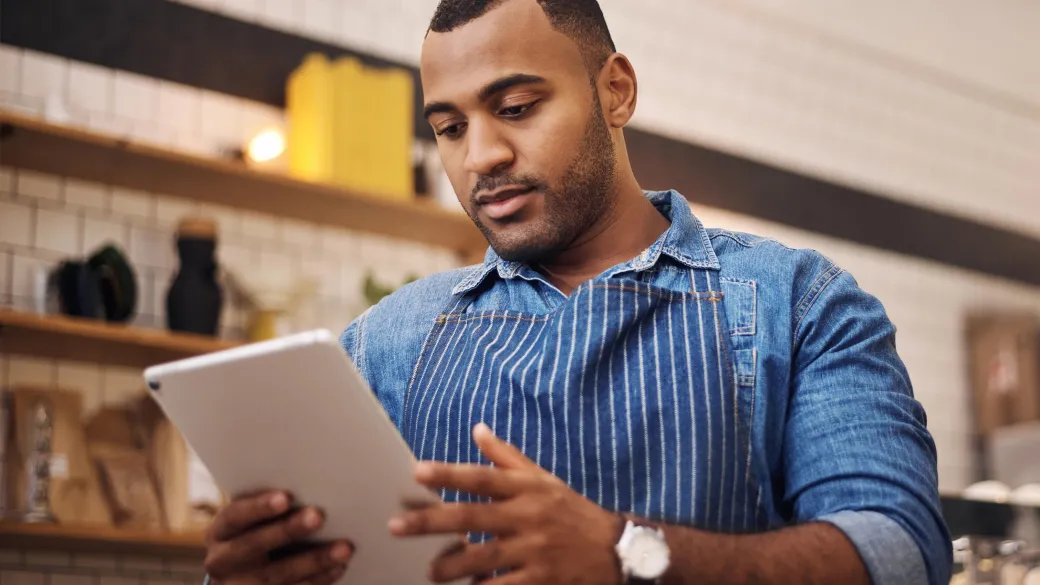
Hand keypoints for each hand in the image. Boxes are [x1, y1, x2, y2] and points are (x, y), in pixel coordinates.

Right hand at [203, 491, 353, 584]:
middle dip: (288, 531)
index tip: (286, 497)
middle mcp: (224, 560)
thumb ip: (270, 506)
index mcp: (221, 531)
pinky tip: (338, 567)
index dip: (259, 507)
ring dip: (314, 561)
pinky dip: (318, 579)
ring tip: (344, 548)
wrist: (237, 574)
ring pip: (278, 576)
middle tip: (318, 516)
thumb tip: (311, 482)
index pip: (235, 516)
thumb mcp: (249, 519)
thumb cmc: (254, 530)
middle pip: (255, 546)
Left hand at [389, 424, 622, 584]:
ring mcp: (535, 550)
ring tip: (430, 571)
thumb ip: (507, 457)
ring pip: (484, 558)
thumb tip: (477, 429)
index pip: (482, 477)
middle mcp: (528, 516)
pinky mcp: (541, 580)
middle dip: (432, 521)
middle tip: (396, 525)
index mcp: (527, 488)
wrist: (616, 551)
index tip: (418, 471)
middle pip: (473, 518)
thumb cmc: (571, 511)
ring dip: (452, 565)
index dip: (450, 474)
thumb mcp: (544, 479)